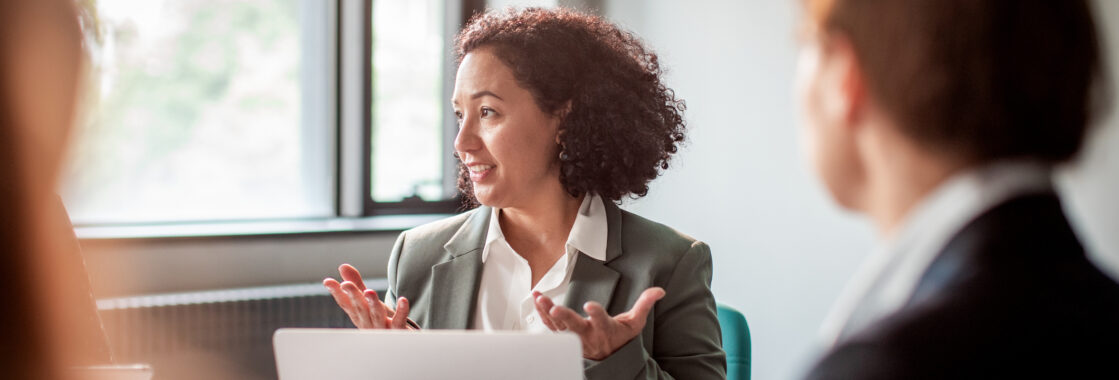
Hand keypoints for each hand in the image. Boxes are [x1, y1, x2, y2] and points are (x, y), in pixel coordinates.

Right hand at [323, 263, 412, 328]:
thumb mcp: (366, 301)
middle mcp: (367, 321)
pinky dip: (401, 311)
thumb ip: (356, 284)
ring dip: (372, 303)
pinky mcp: (398, 329)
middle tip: (346, 285)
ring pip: (376, 315)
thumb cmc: (379, 318)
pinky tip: (403, 300)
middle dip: (353, 296)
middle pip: (359, 307)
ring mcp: (382, 327)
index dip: (336, 292)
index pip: (345, 303)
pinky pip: (399, 321)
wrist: (398, 341)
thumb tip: (342, 266)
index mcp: (358, 314)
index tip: (328, 281)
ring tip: (369, 292)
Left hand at [532, 287, 664, 359]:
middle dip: (565, 318)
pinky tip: (537, 300)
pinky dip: (542, 314)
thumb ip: (644, 304)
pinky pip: (551, 326)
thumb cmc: (620, 338)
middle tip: (556, 309)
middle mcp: (588, 335)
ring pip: (559, 326)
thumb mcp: (635, 323)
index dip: (596, 314)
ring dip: (548, 312)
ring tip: (540, 298)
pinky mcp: (564, 336)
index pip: (602, 322)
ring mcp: (574, 337)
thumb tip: (660, 290)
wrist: (608, 358)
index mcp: (606, 330)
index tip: (589, 305)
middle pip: (575, 327)